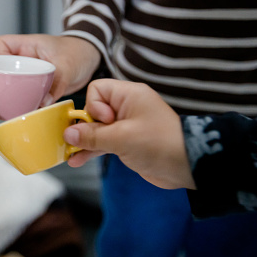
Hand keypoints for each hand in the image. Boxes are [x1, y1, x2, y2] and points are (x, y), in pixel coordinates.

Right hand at [0, 34, 100, 103]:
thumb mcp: (68, 65)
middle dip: (1, 83)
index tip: (3, 72)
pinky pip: (22, 94)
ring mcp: (27, 72)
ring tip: (14, 108)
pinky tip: (26, 112)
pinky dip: (24, 103)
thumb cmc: (78, 52)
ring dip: (11, 96)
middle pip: (0, 68)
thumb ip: (56, 83)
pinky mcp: (33, 85)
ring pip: (10, 83)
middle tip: (6, 97)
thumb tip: (43, 102)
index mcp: (26, 45)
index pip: (0, 44)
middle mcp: (23, 58)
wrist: (89, 61)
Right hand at [63, 79, 195, 189]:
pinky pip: (104, 142)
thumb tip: (69, 133)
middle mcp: (127, 107)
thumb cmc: (160, 144)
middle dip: (84, 127)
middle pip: (94, 110)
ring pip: (97, 129)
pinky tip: (79, 160)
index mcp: (129, 95)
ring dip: (85, 141)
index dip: (93, 106)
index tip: (104, 123)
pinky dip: (93, 150)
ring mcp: (127, 125)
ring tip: (70, 154)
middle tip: (79, 141)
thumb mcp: (121, 138)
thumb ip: (92, 136)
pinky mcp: (127, 142)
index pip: (97, 89)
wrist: (186, 166)